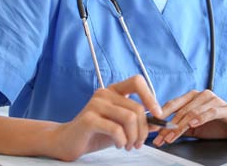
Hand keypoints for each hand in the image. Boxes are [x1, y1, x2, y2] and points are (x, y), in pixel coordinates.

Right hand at [48, 75, 162, 160]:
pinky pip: (116, 129)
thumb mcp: (121, 127)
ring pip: (129, 118)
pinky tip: (118, 145)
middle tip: (138, 143)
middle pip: (137, 108)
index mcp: (114, 90)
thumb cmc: (95, 133)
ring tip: (128, 146)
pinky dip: (122, 140)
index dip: (150, 97)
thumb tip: (159, 122)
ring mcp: (96, 104)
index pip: (137, 81)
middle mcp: (105, 93)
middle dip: (143, 130)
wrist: (67, 142)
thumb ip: (139, 122)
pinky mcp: (89, 118)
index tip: (158, 114)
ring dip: (133, 137)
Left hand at [152, 89, 226, 145]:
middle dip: (168, 125)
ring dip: (180, 126)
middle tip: (160, 137)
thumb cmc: (219, 125)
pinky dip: (200, 118)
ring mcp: (213, 100)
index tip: (152, 128)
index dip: (161, 116)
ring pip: (192, 112)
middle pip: (181, 110)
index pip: (173, 105)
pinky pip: (210, 112)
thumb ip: (181, 127)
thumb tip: (161, 132)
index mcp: (193, 97)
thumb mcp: (196, 128)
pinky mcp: (224, 108)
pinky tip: (193, 124)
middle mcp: (202, 95)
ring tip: (171, 136)